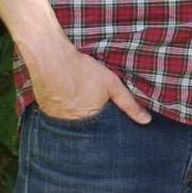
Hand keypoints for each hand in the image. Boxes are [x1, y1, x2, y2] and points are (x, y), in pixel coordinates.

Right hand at [30, 44, 149, 124]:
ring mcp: (56, 119)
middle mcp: (72, 125)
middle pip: (85, 130)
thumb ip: (129, 103)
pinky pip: (57, 117)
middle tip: (91, 107)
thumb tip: (146, 120)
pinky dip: (62, 112)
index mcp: (91, 121)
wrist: (51, 58)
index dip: (106, 128)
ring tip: (79, 103)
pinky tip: (66, 100)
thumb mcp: (112, 84)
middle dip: (91, 125)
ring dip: (76, 118)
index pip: (102, 133)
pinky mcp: (45, 111)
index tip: (107, 121)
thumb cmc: (83, 70)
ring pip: (70, 124)